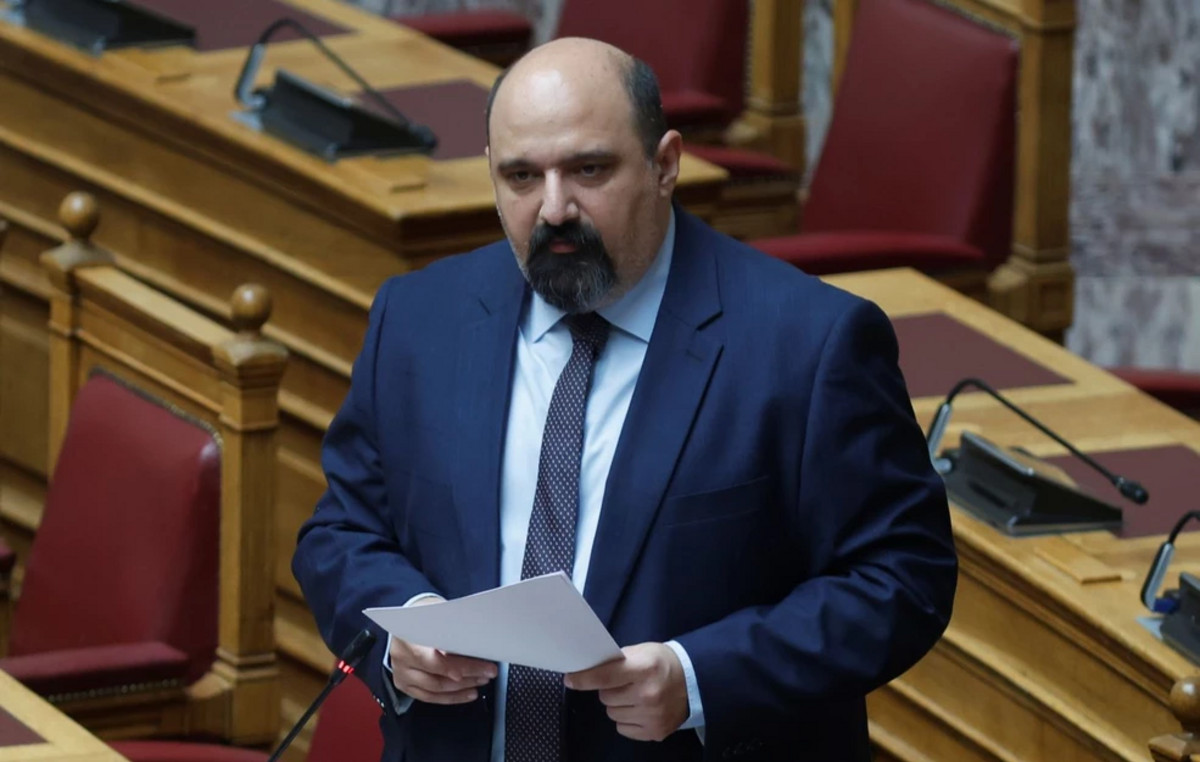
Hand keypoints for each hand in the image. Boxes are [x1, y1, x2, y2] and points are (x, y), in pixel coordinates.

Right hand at [388, 597, 496, 703]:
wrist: (407, 618)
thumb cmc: (424, 613)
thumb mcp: (439, 612)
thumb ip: (454, 629)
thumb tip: (479, 640)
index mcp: (408, 637)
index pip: (434, 658)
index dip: (456, 667)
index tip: (479, 668)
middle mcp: (402, 657)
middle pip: (437, 676)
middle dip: (468, 676)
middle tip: (488, 672)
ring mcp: (402, 673)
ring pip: (434, 690)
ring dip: (461, 688)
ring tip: (480, 681)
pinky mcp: (405, 684)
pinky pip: (429, 696)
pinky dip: (450, 697)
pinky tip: (466, 693)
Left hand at [564, 642, 688, 741]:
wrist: (694, 681)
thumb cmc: (662, 662)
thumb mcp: (642, 651)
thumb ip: (617, 661)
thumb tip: (588, 671)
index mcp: (644, 669)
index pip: (605, 676)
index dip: (584, 678)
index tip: (570, 679)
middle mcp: (648, 694)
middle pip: (606, 697)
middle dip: (610, 690)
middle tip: (624, 683)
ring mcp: (652, 716)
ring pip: (612, 714)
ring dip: (618, 705)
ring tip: (634, 695)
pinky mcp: (655, 732)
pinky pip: (622, 728)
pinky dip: (627, 719)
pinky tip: (640, 709)